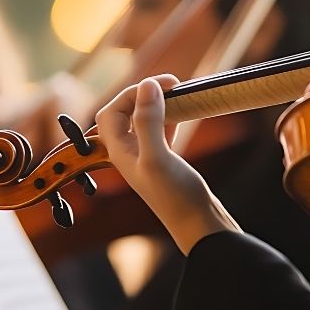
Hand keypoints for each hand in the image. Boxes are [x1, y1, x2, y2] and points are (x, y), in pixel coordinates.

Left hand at [96, 75, 240, 254]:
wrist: (198, 225)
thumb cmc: (175, 196)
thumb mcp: (158, 156)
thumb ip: (148, 121)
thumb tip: (146, 87)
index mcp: (119, 152)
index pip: (111, 112)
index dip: (130, 94)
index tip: (159, 85)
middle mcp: (129, 154)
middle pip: (125, 113)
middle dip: (144, 94)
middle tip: (172, 84)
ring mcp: (147, 157)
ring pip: (144, 120)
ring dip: (158, 103)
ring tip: (179, 93)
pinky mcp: (165, 161)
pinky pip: (161, 130)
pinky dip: (170, 116)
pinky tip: (184, 113)